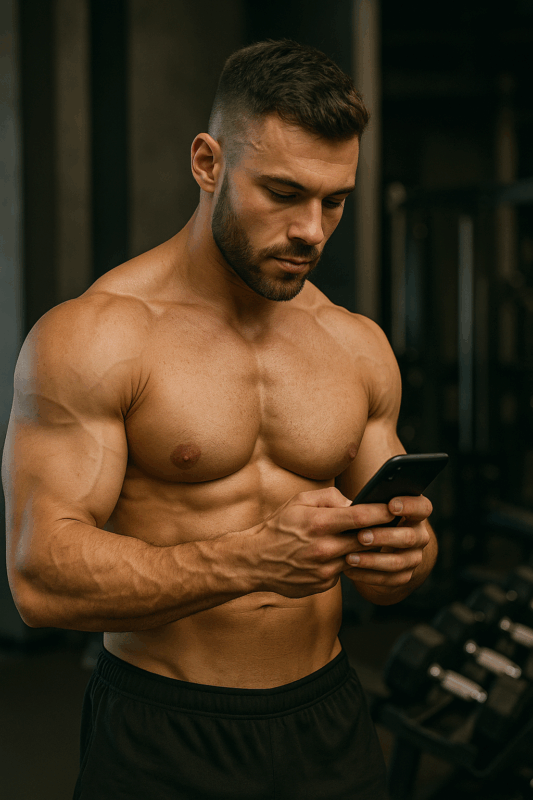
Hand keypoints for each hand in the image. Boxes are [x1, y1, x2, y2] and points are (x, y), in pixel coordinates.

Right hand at [251, 487, 393, 598]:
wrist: (255, 560)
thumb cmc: (279, 526)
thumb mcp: (299, 501)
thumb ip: (329, 498)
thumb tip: (355, 502)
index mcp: (319, 523)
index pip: (361, 517)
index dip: (382, 512)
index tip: (395, 507)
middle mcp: (324, 548)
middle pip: (366, 539)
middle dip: (381, 531)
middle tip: (393, 524)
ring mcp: (325, 569)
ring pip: (357, 557)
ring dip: (363, 548)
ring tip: (367, 538)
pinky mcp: (324, 584)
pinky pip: (343, 570)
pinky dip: (344, 562)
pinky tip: (337, 555)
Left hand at [343, 495, 432, 590]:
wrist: (380, 547)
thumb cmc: (372, 519)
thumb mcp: (369, 507)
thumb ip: (358, 502)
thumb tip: (338, 499)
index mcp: (415, 513)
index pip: (423, 507)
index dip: (410, 506)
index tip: (390, 506)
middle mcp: (419, 535)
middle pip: (409, 537)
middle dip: (384, 537)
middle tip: (361, 536)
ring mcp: (414, 557)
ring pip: (398, 562)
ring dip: (372, 560)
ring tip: (349, 558)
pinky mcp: (404, 576)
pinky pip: (388, 579)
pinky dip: (367, 576)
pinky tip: (349, 570)